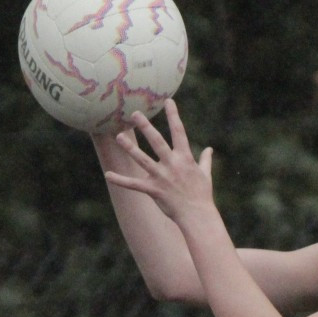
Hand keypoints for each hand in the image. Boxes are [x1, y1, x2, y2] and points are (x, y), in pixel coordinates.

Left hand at [103, 99, 214, 222]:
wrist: (198, 215)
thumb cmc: (202, 195)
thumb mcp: (206, 175)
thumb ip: (205, 160)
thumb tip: (209, 149)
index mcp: (185, 158)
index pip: (179, 132)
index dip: (174, 116)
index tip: (168, 101)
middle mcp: (172, 164)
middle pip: (157, 141)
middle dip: (145, 126)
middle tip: (134, 114)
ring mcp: (162, 177)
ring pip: (142, 159)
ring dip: (130, 148)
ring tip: (119, 137)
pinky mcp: (154, 190)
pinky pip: (134, 184)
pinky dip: (121, 180)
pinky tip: (108, 175)